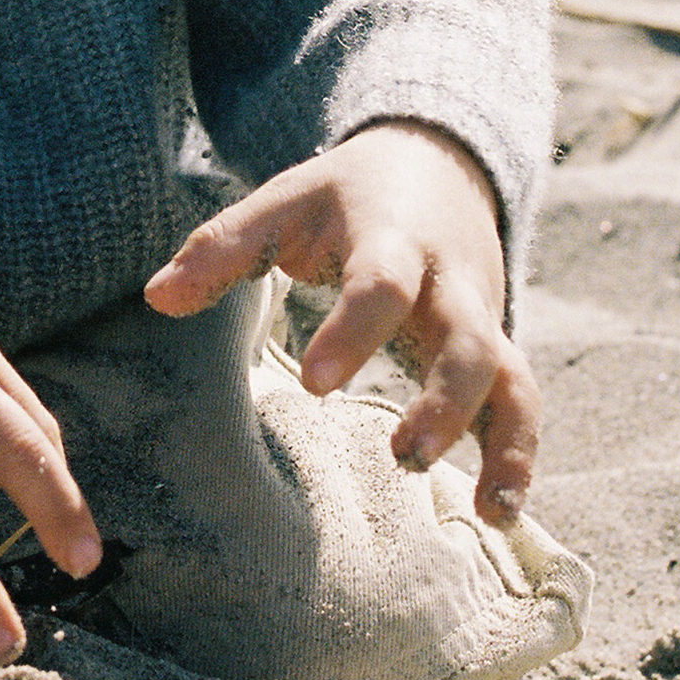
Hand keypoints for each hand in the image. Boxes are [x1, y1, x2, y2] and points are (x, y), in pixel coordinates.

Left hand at [142, 123, 537, 528]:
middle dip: (445, 400)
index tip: (318, 384)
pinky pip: (523, 403)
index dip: (354, 331)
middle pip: (467, 339)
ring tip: (478, 508)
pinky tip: (498, 515)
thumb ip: (220, 249)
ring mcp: (482, 316)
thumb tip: (156, 299)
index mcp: (390, 237)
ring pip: (509, 377)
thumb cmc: (339, 197)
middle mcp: (449, 281)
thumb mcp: (279, 204)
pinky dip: (520, 456)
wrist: (430, 164)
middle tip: (400, 453)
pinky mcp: (497, 347)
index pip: (381, 283)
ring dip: (500, 441)